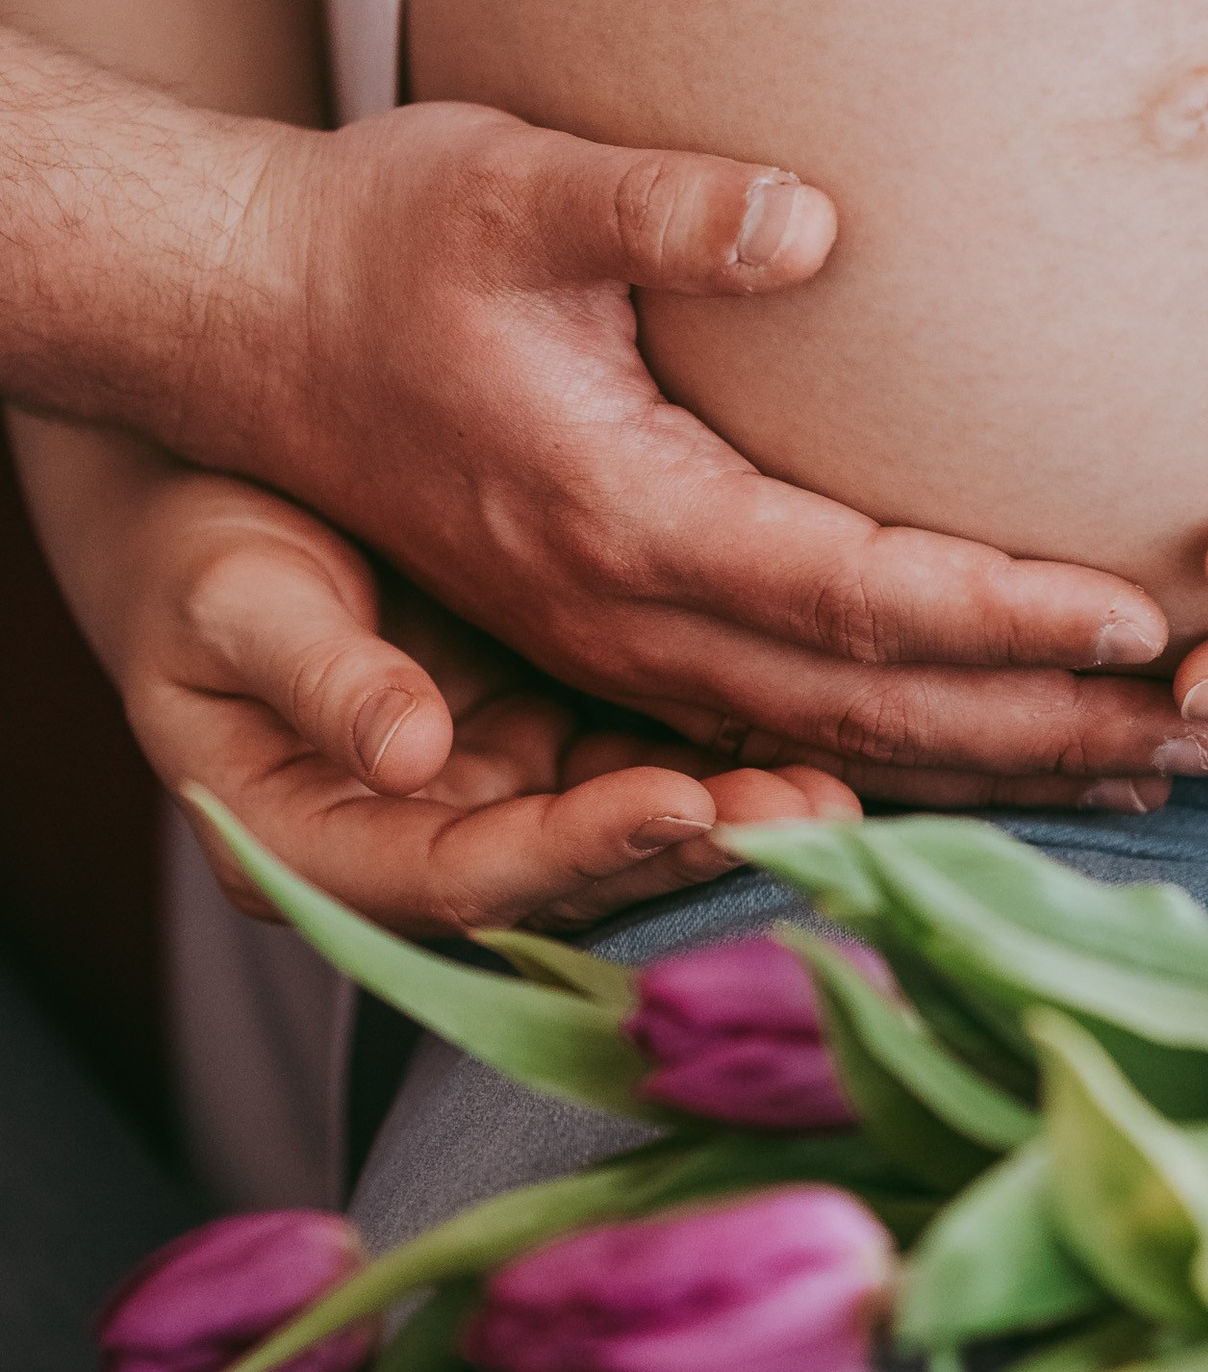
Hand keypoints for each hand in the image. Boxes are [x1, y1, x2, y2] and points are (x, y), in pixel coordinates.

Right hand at [17, 424, 866, 932]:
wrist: (196, 494)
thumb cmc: (192, 538)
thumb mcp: (227, 592)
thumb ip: (311, 666)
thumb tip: (406, 748)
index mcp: (315, 843)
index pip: (465, 877)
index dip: (576, 851)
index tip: (677, 804)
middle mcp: (416, 847)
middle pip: (571, 876)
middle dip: (696, 849)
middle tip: (818, 814)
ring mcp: (490, 800)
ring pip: (627, 824)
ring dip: (735, 808)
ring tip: (851, 783)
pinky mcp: (545, 740)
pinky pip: (647, 754)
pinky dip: (731, 744)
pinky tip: (835, 716)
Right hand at [194, 105, 1207, 809]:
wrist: (237, 309)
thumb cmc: (385, 234)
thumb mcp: (515, 185)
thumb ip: (666, 204)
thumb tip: (814, 216)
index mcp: (619, 516)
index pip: (855, 595)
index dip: (1002, 616)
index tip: (1136, 622)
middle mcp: (618, 610)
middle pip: (864, 709)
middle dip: (1035, 728)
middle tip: (1197, 734)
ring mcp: (604, 640)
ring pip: (826, 741)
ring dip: (986, 762)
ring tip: (1138, 768)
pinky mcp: (601, 631)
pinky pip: (774, 724)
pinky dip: (898, 748)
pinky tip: (995, 752)